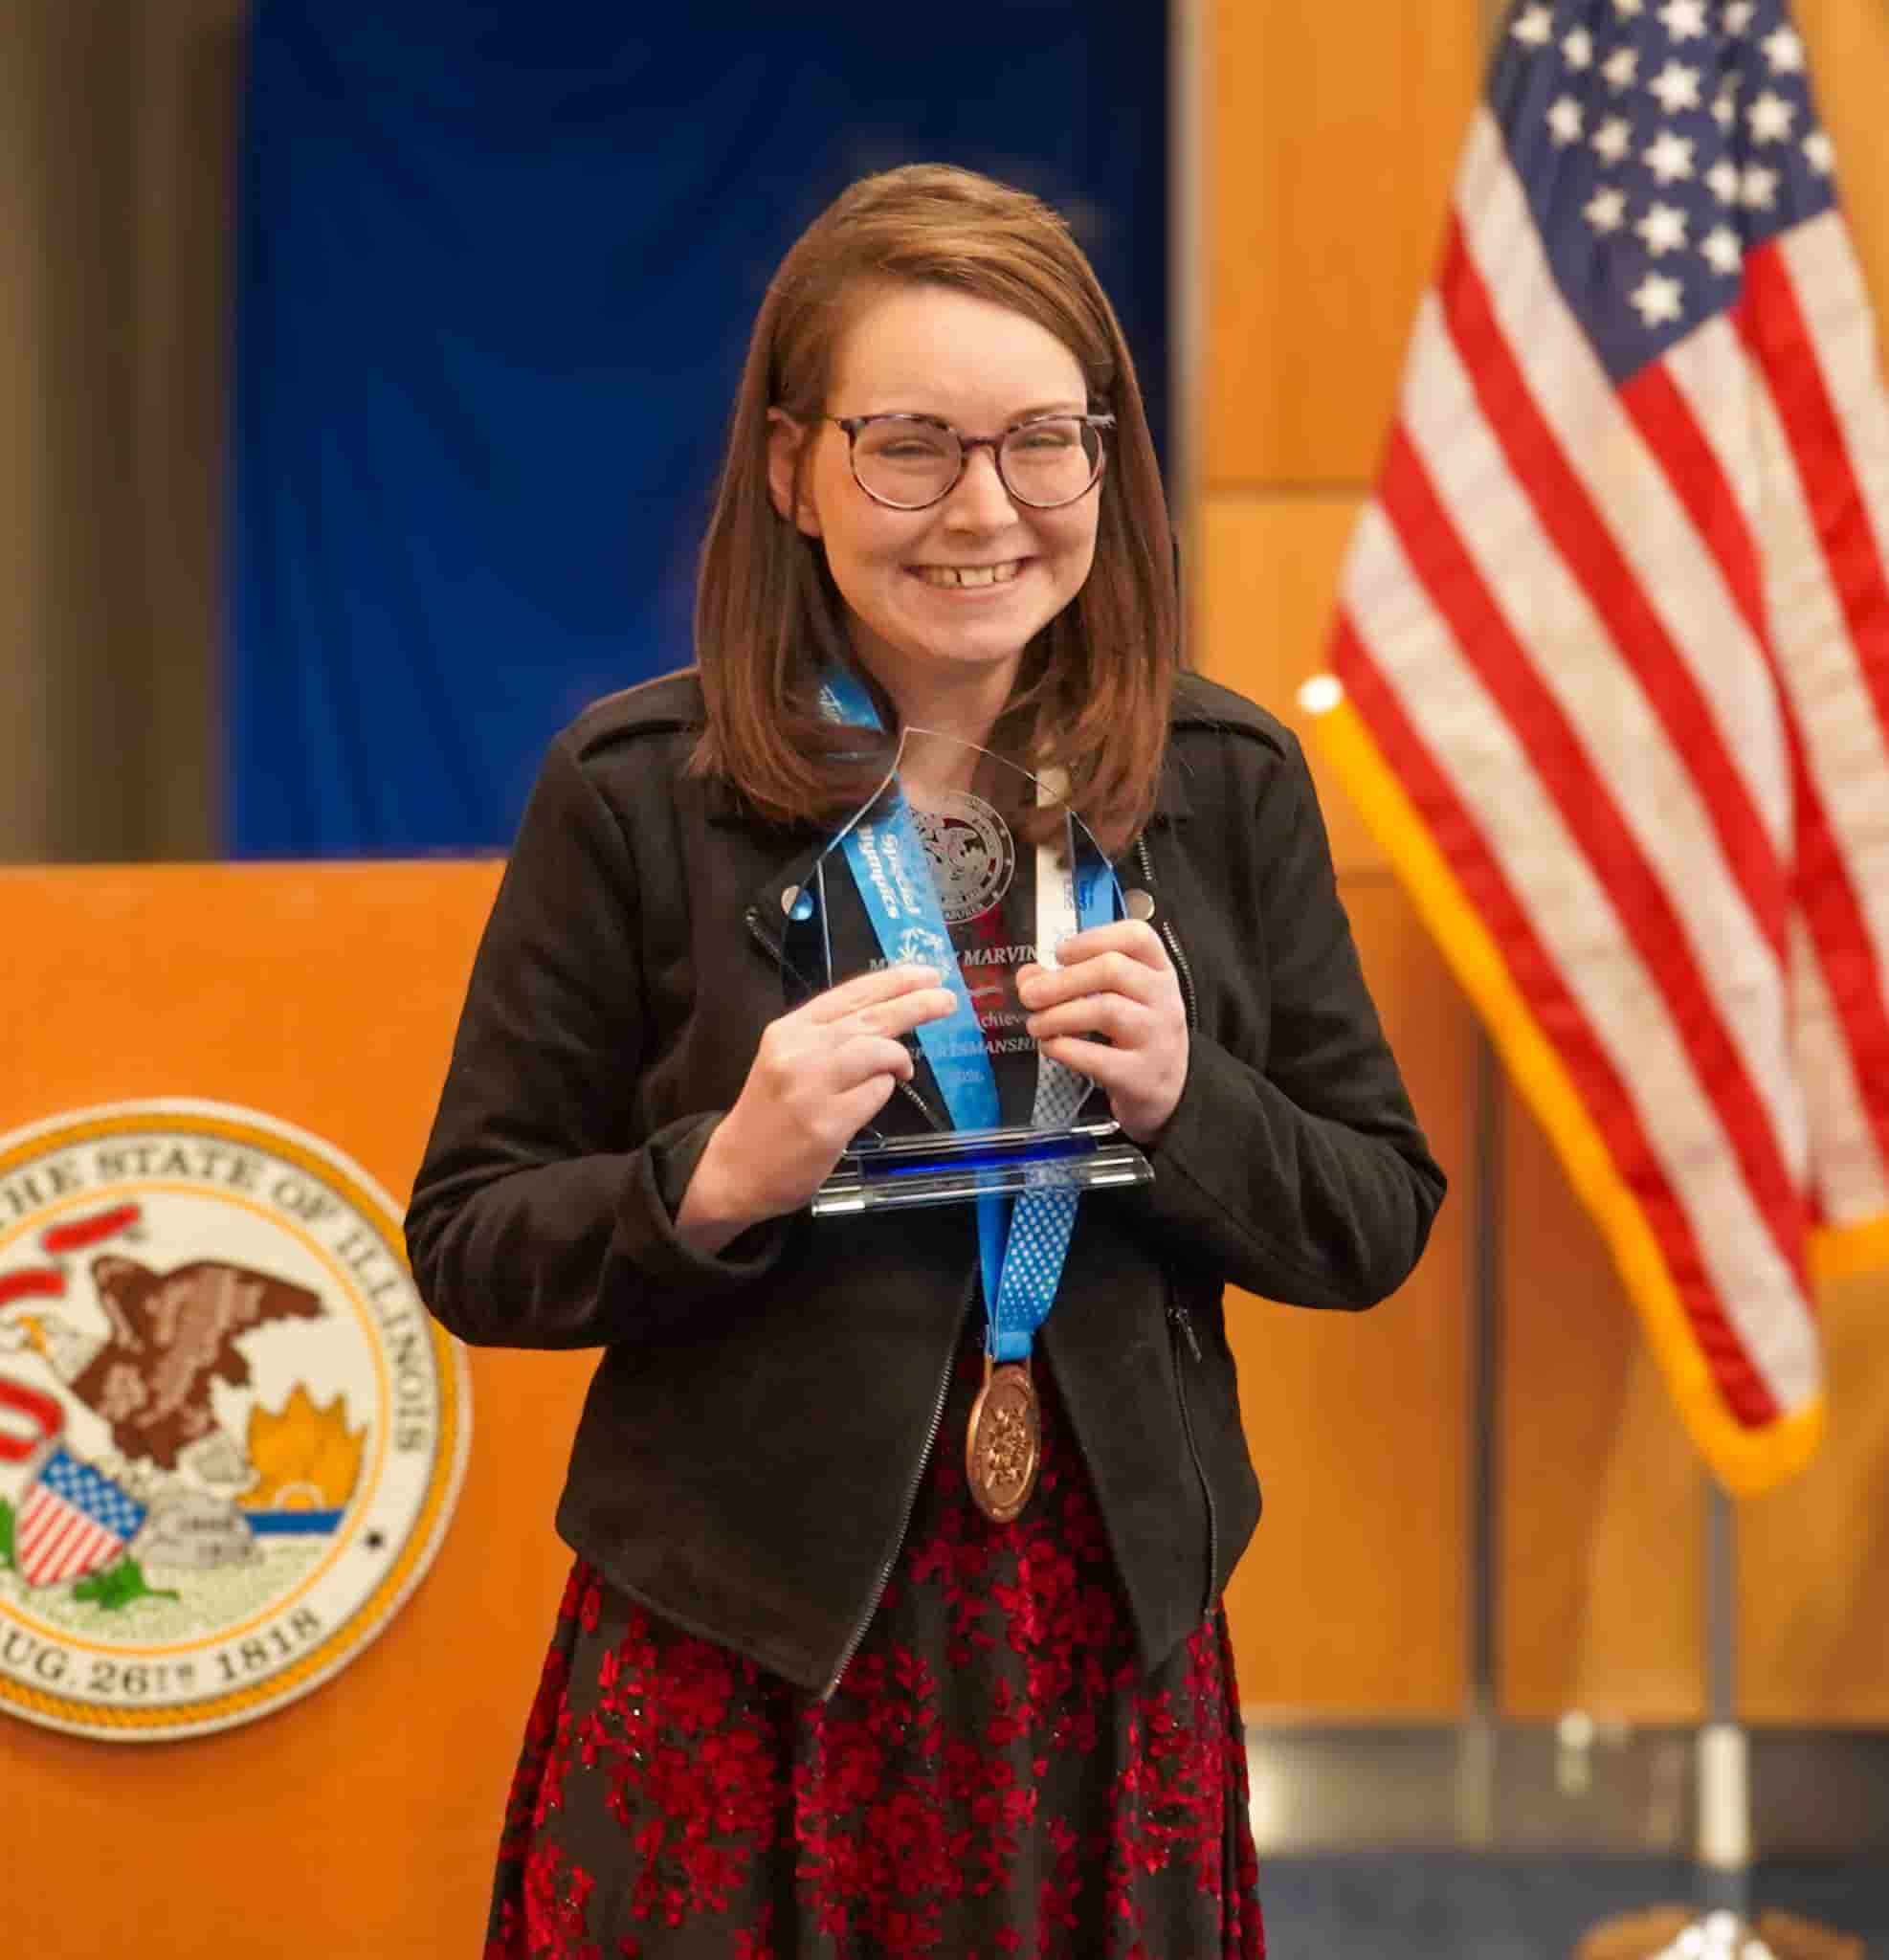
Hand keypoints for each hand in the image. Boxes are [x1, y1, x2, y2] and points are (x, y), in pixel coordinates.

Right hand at [677, 964, 956, 1250]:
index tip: (928, 975)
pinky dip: (884, 1092)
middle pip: (871, 1017)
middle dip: (916, 1004)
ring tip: (905, 1070)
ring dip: (898, 1059)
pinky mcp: (826, 1123)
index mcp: (789, 1030)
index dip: (893, 982)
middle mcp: (798, 1051)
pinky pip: (876, 1094)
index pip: (850, 994)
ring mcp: (811, 1087)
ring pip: (878, 1051)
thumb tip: (888, 1018)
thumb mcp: (788, 1060)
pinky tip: (869, 1101)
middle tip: (948, 999)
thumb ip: (829, 1038)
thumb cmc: (770, 1113)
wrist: (735, 1169)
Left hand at [1016, 921, 1188, 1142]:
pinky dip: (1065, 1049)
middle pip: (1113, 969)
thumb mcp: (1116, 999)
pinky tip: (1052, 1047)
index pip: (1137, 936)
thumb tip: (1028, 977)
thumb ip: (1069, 980)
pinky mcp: (1142, 1074)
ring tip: (1036, 1024)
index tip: (1060, 953)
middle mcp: (1164, 998)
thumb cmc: (1134, 1034)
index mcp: (1158, 971)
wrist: (1166, 1091)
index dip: (1093, 938)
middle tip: (1030, 995)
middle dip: (1062, 980)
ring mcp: (1157, 1037)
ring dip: (1058, 1015)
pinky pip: (1098, 1057)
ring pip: (1106, 1010)